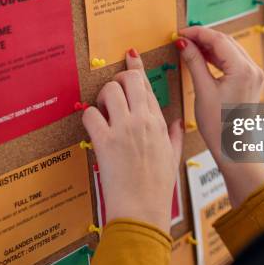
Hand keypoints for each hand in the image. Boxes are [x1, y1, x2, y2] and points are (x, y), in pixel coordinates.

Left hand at [82, 49, 183, 232]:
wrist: (143, 208)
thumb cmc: (157, 186)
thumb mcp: (172, 157)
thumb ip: (174, 135)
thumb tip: (175, 123)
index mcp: (158, 122)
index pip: (147, 85)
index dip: (136, 68)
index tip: (130, 56)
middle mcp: (142, 120)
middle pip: (128, 80)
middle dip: (118, 80)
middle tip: (112, 92)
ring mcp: (124, 129)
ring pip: (109, 91)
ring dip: (102, 97)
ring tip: (103, 111)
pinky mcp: (105, 141)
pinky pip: (90, 114)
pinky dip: (88, 117)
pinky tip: (93, 127)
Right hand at [176, 26, 263, 207]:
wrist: (233, 148)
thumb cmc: (219, 125)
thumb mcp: (203, 90)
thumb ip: (194, 62)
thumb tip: (183, 43)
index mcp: (243, 70)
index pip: (218, 40)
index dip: (198, 33)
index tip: (180, 33)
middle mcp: (253, 69)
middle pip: (226, 42)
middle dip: (204, 38)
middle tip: (183, 38)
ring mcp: (254, 75)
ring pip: (230, 50)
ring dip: (210, 46)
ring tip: (190, 46)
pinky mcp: (250, 81)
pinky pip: (233, 61)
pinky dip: (217, 57)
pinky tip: (202, 58)